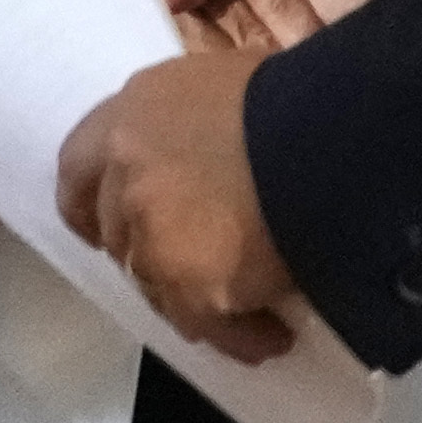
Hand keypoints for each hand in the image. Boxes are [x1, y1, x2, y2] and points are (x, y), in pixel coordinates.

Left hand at [56, 48, 303, 360]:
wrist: (345, 137)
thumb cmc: (301, 95)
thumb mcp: (228, 85)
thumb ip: (193, 126)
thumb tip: (205, 161)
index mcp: (130, 114)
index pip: (77, 168)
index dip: (89, 203)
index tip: (101, 226)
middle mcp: (126, 173)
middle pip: (117, 233)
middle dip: (149, 254)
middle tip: (194, 268)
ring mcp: (151, 232)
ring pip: (156, 286)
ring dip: (194, 300)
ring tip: (248, 310)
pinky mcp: (188, 284)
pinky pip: (204, 324)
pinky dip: (236, 335)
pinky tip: (272, 337)